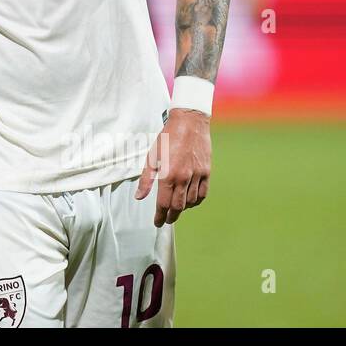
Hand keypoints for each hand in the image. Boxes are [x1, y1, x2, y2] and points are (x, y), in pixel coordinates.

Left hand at [135, 108, 210, 226]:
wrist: (189, 122)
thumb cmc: (167, 138)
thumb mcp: (151, 157)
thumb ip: (146, 179)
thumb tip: (139, 197)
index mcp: (168, 175)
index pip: (164, 204)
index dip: (160, 216)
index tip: (157, 222)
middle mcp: (184, 178)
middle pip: (178, 207)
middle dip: (171, 216)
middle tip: (165, 220)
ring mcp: (197, 175)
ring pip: (191, 202)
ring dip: (182, 209)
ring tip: (175, 209)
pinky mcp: (206, 172)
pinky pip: (202, 194)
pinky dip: (196, 201)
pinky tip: (189, 201)